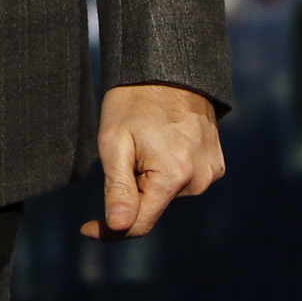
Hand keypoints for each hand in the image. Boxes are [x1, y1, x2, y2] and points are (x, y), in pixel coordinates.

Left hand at [81, 83, 222, 238]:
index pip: (139, 224)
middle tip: (124, 154)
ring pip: (167, 196)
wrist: (169, 70)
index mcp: (174, 176)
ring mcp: (210, 173)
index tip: (86, 228)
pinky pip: (183, 182)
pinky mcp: (215, 166)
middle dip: (133, 192)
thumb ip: (118, 188)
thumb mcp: (114, 142)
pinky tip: (162, 145)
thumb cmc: (134, 103)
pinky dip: (167, 173)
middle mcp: (199, 181)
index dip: (110, 230)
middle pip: (153, 208)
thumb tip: (119, 227)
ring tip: (145, 144)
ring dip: (150, 181)